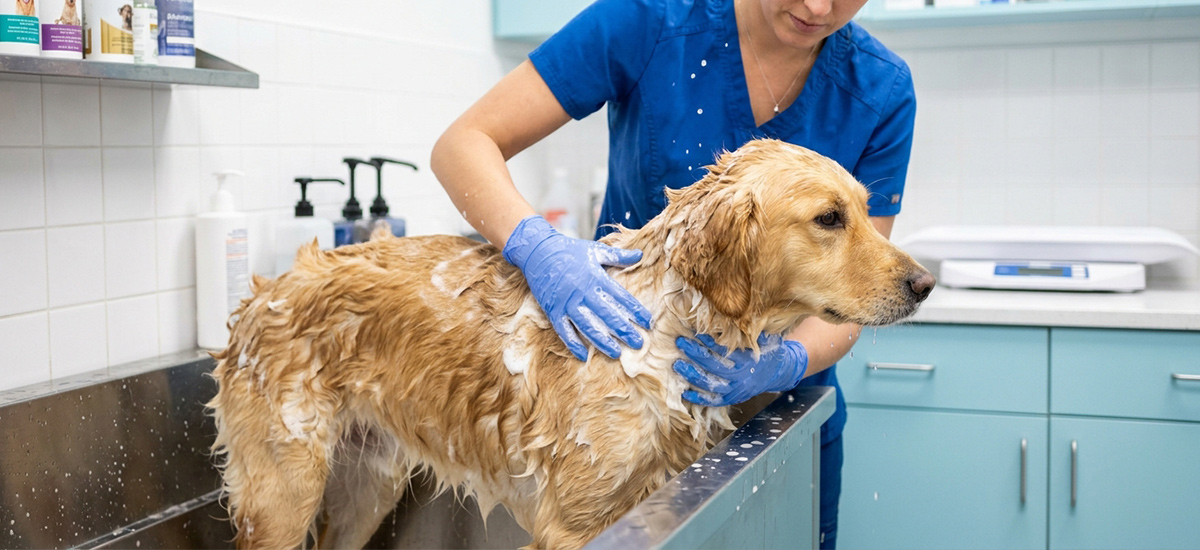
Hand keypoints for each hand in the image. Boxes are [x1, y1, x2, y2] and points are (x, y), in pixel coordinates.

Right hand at [503, 215, 651, 360]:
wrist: (537, 251)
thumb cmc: (569, 250)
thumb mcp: (595, 250)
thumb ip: (618, 256)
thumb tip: (640, 255)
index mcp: (595, 277)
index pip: (621, 297)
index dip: (635, 311)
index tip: (648, 323)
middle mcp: (582, 293)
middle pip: (607, 315)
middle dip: (624, 331)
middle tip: (638, 344)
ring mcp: (566, 304)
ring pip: (587, 326)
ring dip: (602, 341)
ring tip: (616, 353)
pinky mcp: (552, 311)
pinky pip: (564, 331)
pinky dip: (573, 343)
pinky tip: (583, 355)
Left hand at [673, 333, 807, 406]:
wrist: (779, 373)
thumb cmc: (769, 350)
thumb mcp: (766, 338)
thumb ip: (751, 330)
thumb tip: (735, 313)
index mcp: (749, 360)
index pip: (725, 350)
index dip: (709, 342)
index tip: (695, 332)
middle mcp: (741, 376)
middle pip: (714, 366)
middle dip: (695, 354)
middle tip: (679, 342)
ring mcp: (736, 390)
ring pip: (711, 385)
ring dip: (692, 375)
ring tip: (676, 364)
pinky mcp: (732, 398)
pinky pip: (713, 401)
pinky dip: (699, 398)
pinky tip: (685, 393)